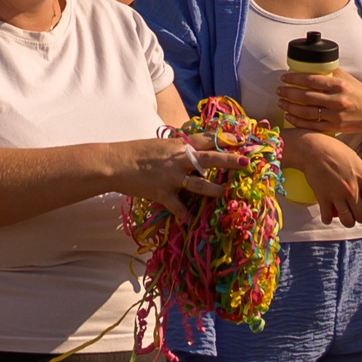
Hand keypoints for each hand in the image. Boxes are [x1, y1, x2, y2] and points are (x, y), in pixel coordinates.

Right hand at [114, 136, 235, 210]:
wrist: (115, 163)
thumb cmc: (135, 151)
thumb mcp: (160, 144)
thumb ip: (177, 148)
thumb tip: (191, 149)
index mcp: (179, 145)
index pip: (206, 139)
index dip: (224, 139)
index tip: (240, 140)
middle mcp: (179, 160)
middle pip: (210, 159)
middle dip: (230, 161)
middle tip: (246, 163)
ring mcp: (172, 177)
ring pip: (199, 185)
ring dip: (214, 190)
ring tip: (224, 193)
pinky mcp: (163, 193)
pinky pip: (178, 207)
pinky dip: (185, 215)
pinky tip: (191, 222)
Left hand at [276, 67, 361, 141]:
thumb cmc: (360, 93)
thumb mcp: (348, 79)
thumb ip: (331, 72)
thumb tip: (310, 65)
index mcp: (340, 85)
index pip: (311, 80)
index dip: (295, 79)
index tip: (285, 77)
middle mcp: (337, 100)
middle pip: (306, 97)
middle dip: (288, 93)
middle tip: (279, 90)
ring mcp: (336, 116)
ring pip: (306, 112)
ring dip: (290, 107)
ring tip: (281, 102)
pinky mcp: (335, 128)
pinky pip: (312, 125)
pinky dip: (298, 121)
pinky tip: (289, 117)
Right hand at [284, 130, 361, 225]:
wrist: (313, 149)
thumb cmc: (335, 151)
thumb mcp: (355, 159)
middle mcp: (351, 188)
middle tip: (361, 214)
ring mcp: (337, 194)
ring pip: (348, 221)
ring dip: (348, 221)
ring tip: (347, 217)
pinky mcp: (323, 198)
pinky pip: (328, 217)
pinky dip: (328, 218)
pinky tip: (329, 214)